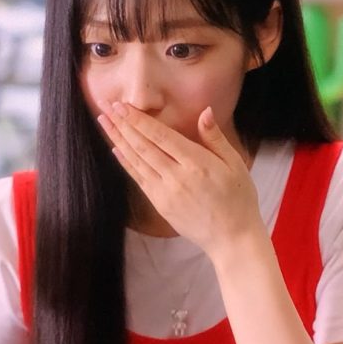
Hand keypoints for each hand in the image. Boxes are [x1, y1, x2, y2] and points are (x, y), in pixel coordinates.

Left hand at [96, 102, 264, 257]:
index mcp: (197, 164)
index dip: (139, 120)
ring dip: (118, 140)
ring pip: (136, 161)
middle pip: (143, 146)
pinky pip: (138, 179)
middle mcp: (177, 177)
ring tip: (104, 122)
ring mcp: (165, 193)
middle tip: (105, 106)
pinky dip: (125, 162)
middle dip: (122, 125)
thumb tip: (204, 111)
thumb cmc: (238, 199)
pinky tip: (115, 149)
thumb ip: (215, 138)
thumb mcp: (235, 164)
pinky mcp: (160, 205)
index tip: (122, 105)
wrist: (232, 238)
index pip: (161, 136)